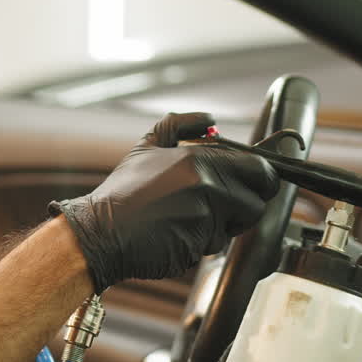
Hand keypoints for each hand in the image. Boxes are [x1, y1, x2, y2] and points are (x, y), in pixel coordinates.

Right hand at [50, 112, 278, 292]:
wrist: (100, 232)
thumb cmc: (123, 193)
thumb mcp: (147, 147)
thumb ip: (179, 126)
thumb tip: (211, 118)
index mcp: (200, 157)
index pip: (259, 166)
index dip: (262, 176)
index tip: (254, 183)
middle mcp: (207, 182)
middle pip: (260, 194)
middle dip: (250, 201)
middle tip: (228, 205)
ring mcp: (206, 214)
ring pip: (241, 222)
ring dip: (225, 225)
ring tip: (192, 219)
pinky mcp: (199, 242)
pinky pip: (218, 243)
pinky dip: (203, 243)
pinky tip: (178, 235)